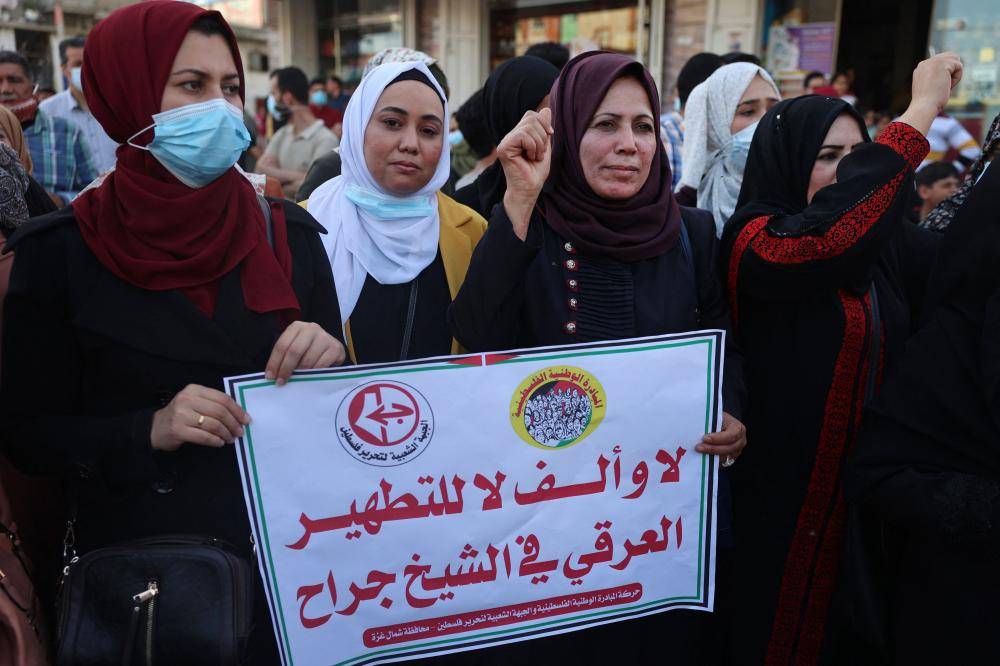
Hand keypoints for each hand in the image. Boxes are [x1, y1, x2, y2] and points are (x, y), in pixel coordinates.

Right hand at [151, 384, 250, 450]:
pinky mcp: (178, 430)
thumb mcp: (195, 403)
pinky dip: (215, 440)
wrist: (156, 428)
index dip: (237, 410)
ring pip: (213, 424)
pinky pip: (204, 436)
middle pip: (220, 411)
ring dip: (226, 433)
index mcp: (194, 390)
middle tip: (240, 432)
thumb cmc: (181, 415)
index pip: (222, 398)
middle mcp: (187, 399)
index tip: (246, 419)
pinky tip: (219, 442)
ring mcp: (181, 414)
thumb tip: (240, 414)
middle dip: (234, 423)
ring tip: (230, 438)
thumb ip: (213, 404)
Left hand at [265, 321, 345, 385]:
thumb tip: (273, 375)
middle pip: (294, 351)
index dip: (274, 362)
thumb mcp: (294, 347)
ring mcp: (325, 337)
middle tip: (281, 382)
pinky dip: (313, 374)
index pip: (282, 345)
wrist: (331, 348)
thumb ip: (285, 357)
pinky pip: (321, 366)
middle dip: (285, 369)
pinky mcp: (336, 348)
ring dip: (300, 374)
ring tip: (296, 380)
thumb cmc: (308, 349)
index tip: (270, 377)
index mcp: (297, 326)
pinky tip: (309, 378)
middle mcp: (311, 328)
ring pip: (307, 360)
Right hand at [499, 108, 553, 239]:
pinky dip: (532, 147)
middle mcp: (510, 136)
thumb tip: (546, 109)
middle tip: (540, 153)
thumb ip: (544, 129)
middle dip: (542, 135)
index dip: (544, 123)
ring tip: (535, 157)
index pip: (532, 115)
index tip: (549, 137)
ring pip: (529, 127)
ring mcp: (506, 141)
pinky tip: (529, 158)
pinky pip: (523, 136)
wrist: (529, 189)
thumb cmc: (536, 172)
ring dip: (539, 144)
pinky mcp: (504, 147)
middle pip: (531, 117)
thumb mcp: (545, 146)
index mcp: (519, 134)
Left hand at [696, 412, 746, 463]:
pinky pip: (722, 462)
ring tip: (699, 452)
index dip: (718, 438)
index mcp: (738, 428)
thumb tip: (697, 427)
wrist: (720, 425)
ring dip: (711, 455)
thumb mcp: (715, 417)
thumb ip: (709, 423)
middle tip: (698, 447)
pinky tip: (703, 456)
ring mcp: (736, 451)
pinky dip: (712, 460)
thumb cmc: (716, 420)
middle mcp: (740, 440)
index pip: (731, 435)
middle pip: (729, 448)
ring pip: (725, 456)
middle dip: (712, 448)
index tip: (705, 438)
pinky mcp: (730, 458)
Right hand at [898, 53, 962, 135]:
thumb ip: (936, 77)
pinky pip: (959, 66)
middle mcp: (925, 62)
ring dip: (954, 74)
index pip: (942, 61)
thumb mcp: (930, 87)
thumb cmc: (928, 103)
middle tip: (943, 86)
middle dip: (952, 71)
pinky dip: (956, 78)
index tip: (938, 87)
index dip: (947, 73)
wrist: (924, 107)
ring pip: (955, 61)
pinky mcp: (941, 63)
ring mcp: (932, 61)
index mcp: (921, 68)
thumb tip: (950, 72)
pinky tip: (947, 86)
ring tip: (944, 86)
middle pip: (950, 56)